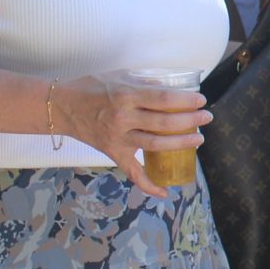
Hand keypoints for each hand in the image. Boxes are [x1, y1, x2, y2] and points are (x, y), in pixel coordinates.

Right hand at [55, 73, 212, 197]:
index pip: (162, 99)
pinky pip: (132, 172)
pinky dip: (148, 184)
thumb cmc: (92, 88)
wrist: (62, 108)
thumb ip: (143, 81)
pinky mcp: (113, 153)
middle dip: (190, 120)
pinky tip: (165, 191)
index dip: (185, 101)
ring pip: (155, 145)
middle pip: (163, 123)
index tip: (201, 101)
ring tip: (198, 139)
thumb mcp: (118, 77)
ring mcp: (118, 138)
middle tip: (207, 118)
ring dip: (180, 144)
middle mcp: (123, 118)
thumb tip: (170, 86)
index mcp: (126, 96)